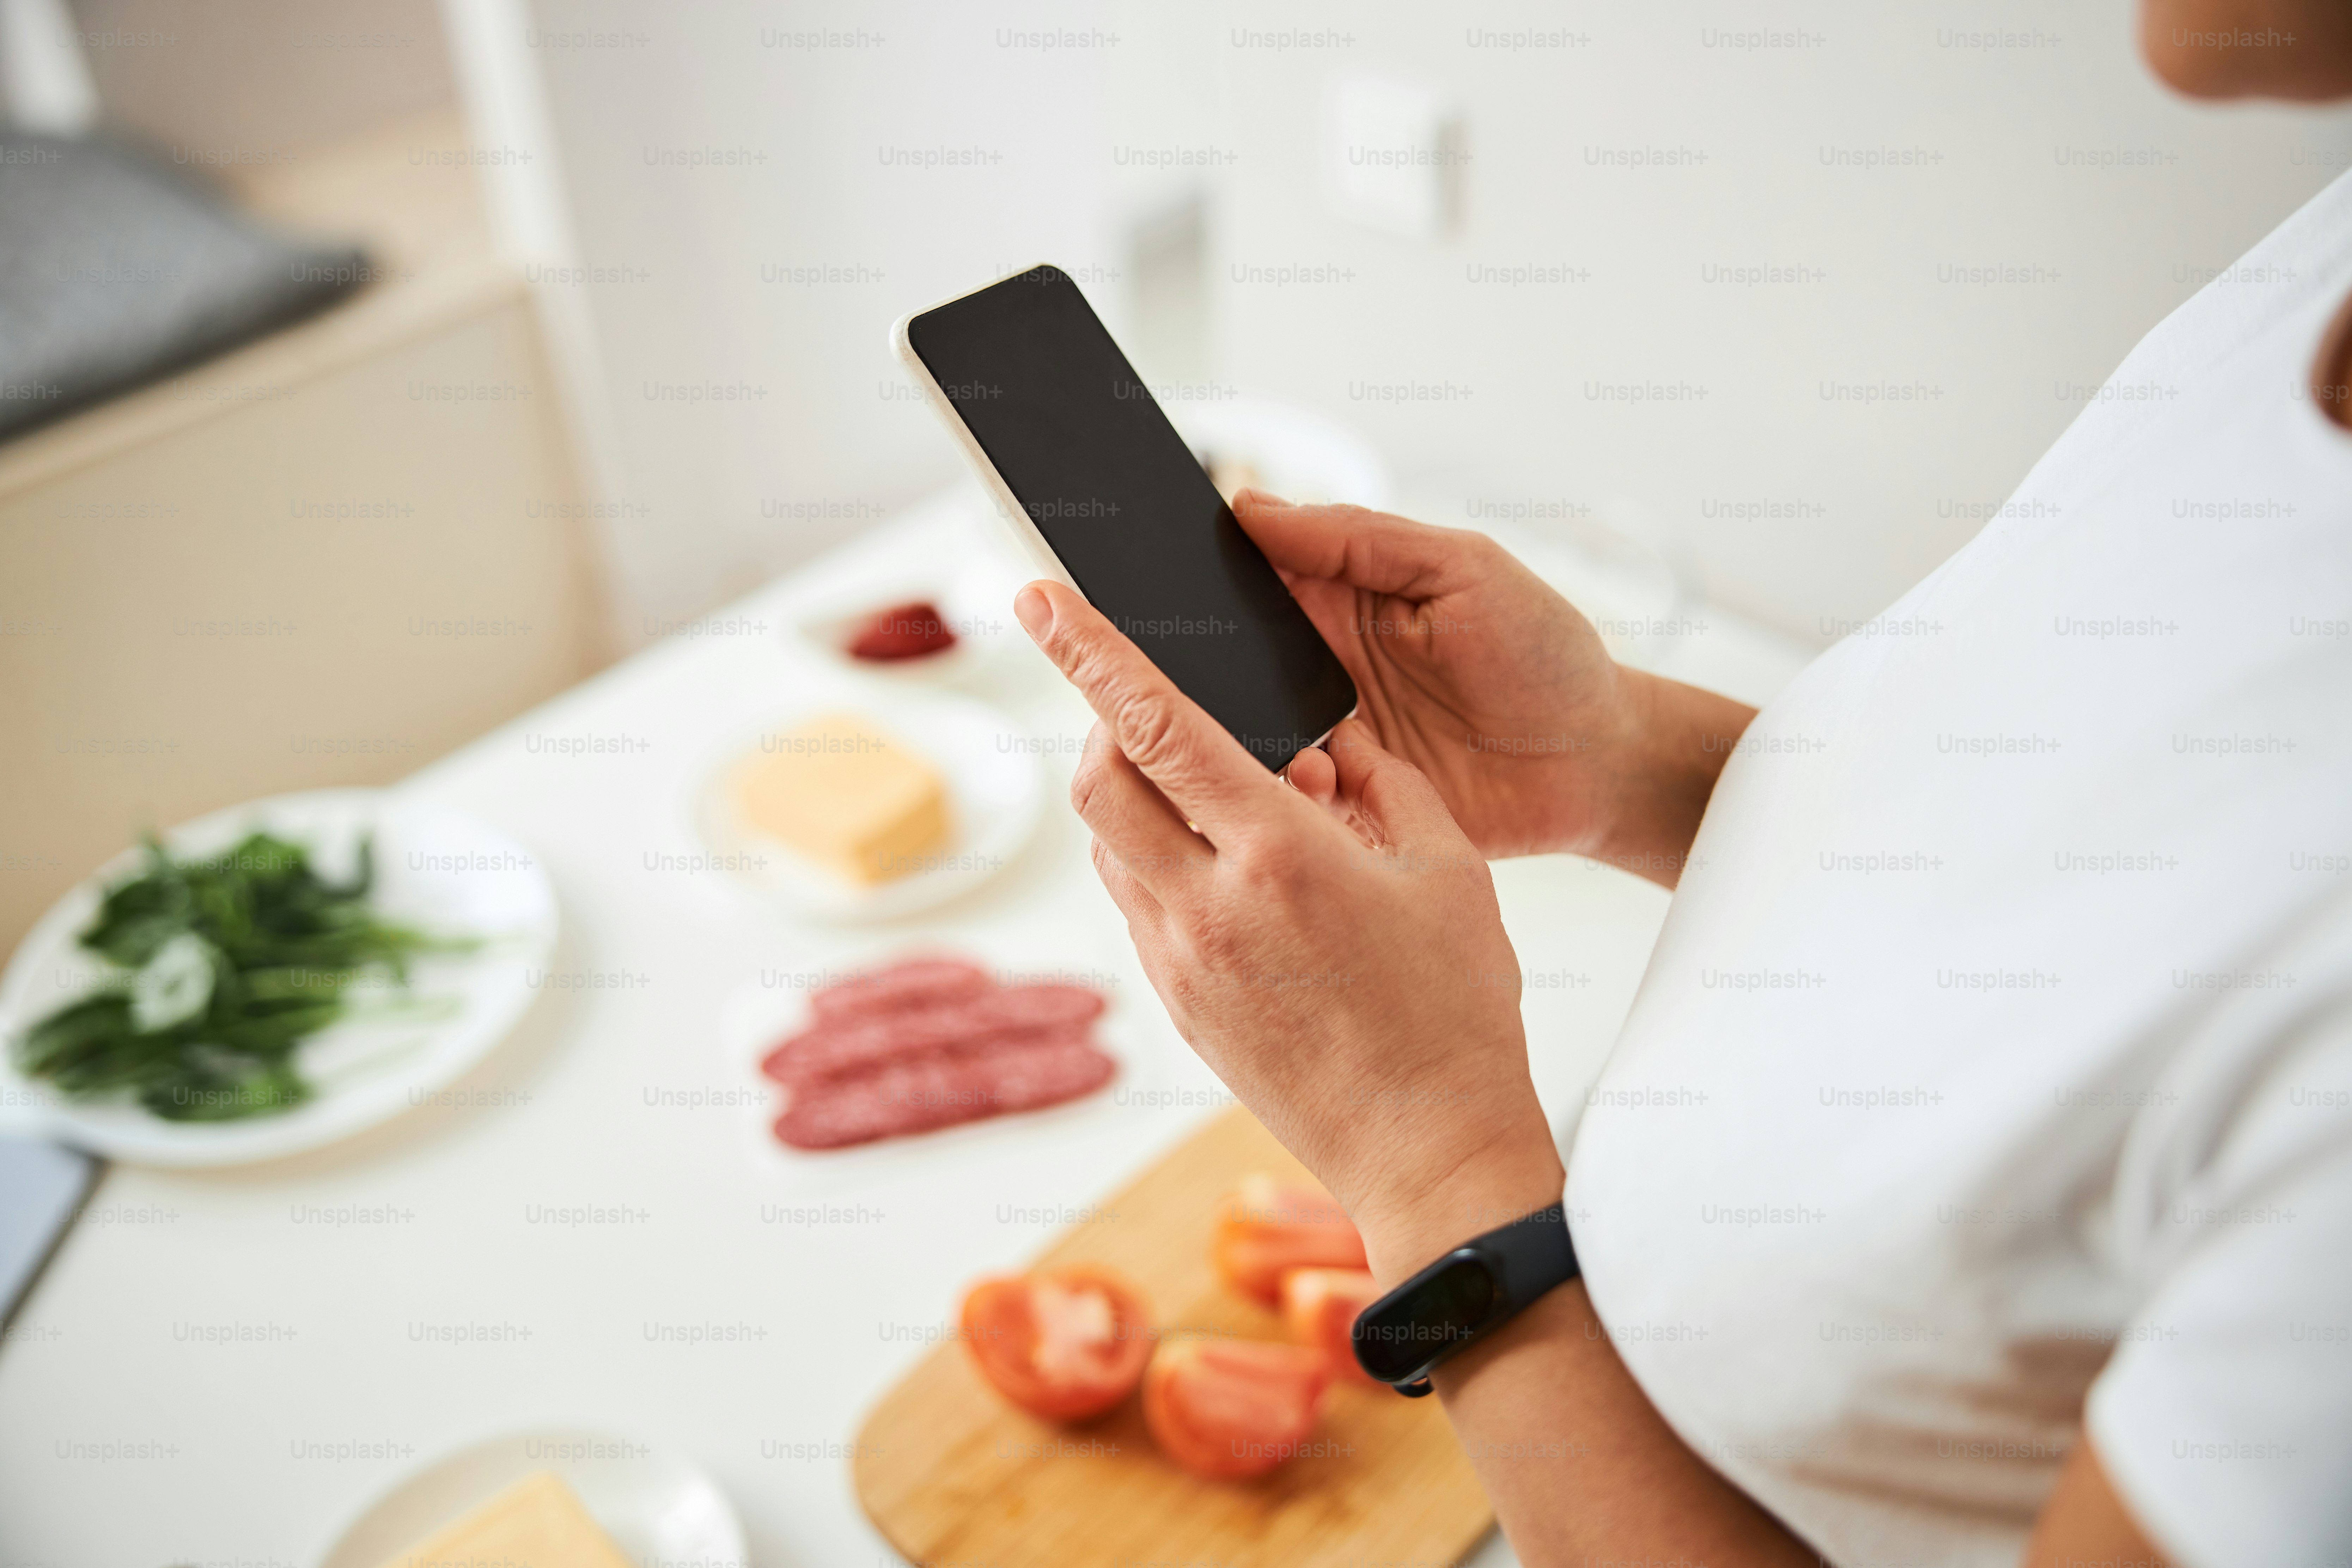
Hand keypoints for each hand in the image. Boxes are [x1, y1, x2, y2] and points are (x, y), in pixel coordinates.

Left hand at [1015, 580, 1565, 1277]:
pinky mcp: (1177, 1005)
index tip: (1041, 599)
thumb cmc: (1455, 1009)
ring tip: (1221, 794)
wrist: (1430, 1149)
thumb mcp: (1445, 864)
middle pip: (1099, 781)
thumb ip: (1379, 777)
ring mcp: (1181, 965)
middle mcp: (1209, 909)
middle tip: (1157, 703)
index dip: (1092, 651)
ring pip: (1109, 843)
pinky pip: (1137, 903)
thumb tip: (1323, 733)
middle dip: (1108, 720)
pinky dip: (1160, 859)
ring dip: (1138, 794)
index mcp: (1280, 858)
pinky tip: (1229, 867)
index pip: (1156, 726)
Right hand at [1233, 491, 1753, 885]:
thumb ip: (1360, 538)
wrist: (1597, 767)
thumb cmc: (1545, 658)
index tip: (1166, 567)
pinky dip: (1275, 792)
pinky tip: (1297, 782)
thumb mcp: (1463, 569)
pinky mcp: (1341, 804)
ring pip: (1238, 732)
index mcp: (1338, 597)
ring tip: (1247, 725)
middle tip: (1184, 660)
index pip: (1243, 573)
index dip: (1200, 567)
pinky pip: (1280, 797)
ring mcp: (1324, 739)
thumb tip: (1253, 506)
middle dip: (1199, 660)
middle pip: (1223, 659)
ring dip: (1232, 730)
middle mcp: (1317, 668)